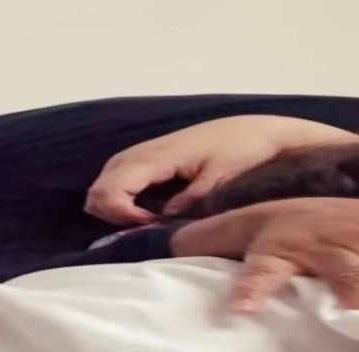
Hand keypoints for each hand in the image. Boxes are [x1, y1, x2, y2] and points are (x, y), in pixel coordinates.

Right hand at [86, 115, 358, 223]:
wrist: (258, 129)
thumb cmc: (243, 150)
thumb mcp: (221, 178)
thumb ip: (192, 199)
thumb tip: (163, 219)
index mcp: (160, 156)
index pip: (113, 187)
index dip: (120, 215)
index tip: (148, 227)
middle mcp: (145, 151)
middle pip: (99, 186)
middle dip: (110, 213)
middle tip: (143, 229)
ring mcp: (146, 151)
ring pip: (105, 180)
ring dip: (113, 206)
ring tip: (144, 223)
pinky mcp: (152, 155)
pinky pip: (119, 176)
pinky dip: (121, 196)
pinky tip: (145, 212)